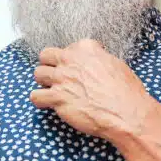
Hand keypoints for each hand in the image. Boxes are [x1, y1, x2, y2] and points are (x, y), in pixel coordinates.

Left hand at [30, 39, 158, 139]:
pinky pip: (35, 96)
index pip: (69, 47)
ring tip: (53, 91)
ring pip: (38, 74)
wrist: (125, 112)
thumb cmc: (125, 91)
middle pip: (46, 55)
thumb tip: (93, 65)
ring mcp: (61, 78)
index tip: (79, 69)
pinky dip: (40, 100)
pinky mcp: (56, 97)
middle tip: (58, 76)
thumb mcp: (114, 64)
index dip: (73, 59)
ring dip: (44, 82)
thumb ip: (97, 59)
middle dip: (50, 65)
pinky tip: (49, 104)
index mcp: (86, 48)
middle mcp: (70, 59)